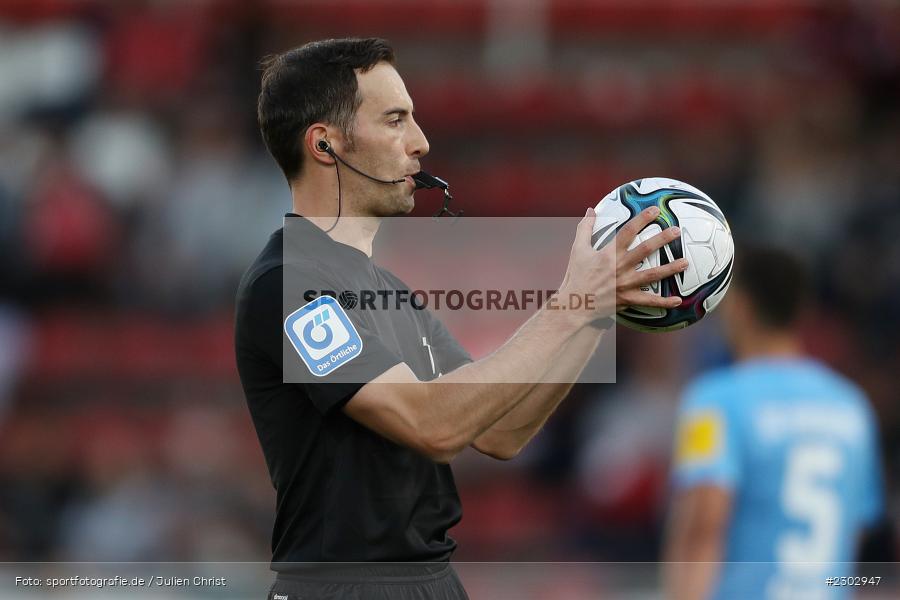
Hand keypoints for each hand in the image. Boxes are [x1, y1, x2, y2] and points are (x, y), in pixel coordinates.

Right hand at [558, 206, 686, 323]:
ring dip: (671, 268)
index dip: (642, 219)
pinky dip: (665, 302)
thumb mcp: (577, 250)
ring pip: (653, 275)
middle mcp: (620, 267)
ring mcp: (626, 284)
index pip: (628, 232)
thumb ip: (585, 228)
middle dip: (662, 239)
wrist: (574, 304)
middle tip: (676, 231)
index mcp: (609, 254)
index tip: (655, 210)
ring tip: (686, 262)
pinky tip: (679, 301)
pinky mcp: (628, 299)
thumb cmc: (575, 276)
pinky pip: (650, 301)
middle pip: (645, 250)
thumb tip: (591, 210)